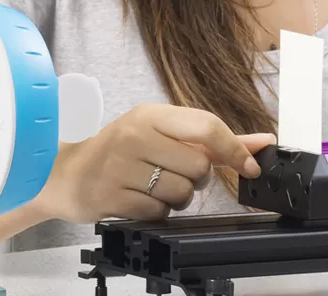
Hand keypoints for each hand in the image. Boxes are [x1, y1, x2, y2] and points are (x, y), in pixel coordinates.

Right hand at [32, 103, 272, 223]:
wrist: (65, 173)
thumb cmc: (120, 151)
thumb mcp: (162, 133)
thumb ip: (214, 139)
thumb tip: (263, 143)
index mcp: (151, 115)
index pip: (207, 127)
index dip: (235, 149)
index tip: (249, 166)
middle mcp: (135, 136)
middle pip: (199, 167)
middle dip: (197, 179)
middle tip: (174, 173)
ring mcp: (120, 167)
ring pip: (181, 193)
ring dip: (177, 198)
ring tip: (154, 187)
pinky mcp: (110, 197)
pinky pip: (158, 213)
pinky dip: (157, 212)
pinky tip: (140, 199)